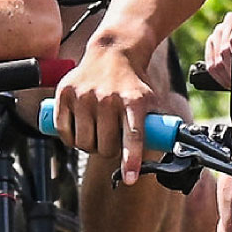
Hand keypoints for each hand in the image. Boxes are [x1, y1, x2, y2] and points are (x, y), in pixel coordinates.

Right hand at [55, 38, 166, 177]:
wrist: (113, 52)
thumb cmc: (133, 84)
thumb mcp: (150, 100)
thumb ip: (156, 127)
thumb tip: (167, 154)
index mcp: (134, 101)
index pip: (133, 136)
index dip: (131, 160)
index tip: (130, 178)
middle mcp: (108, 98)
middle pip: (105, 147)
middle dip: (108, 152)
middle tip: (111, 142)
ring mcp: (85, 95)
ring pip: (83, 142)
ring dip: (89, 146)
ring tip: (96, 134)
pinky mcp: (65, 93)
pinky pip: (63, 130)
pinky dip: (70, 138)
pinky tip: (78, 130)